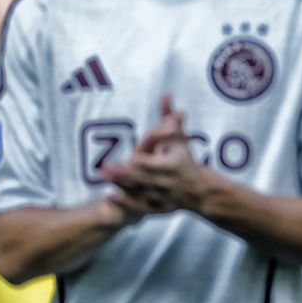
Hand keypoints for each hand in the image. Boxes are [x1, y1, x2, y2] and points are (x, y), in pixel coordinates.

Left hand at [101, 95, 210, 215]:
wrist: (199, 191)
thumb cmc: (186, 160)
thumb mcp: (180, 138)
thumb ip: (170, 118)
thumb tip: (166, 95)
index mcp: (172, 166)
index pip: (157, 164)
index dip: (145, 163)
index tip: (132, 160)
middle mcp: (166, 183)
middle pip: (142, 178)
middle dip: (123, 174)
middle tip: (103, 169)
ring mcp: (160, 197)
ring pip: (137, 191)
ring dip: (120, 186)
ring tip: (102, 178)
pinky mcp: (156, 207)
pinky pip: (138, 206)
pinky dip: (125, 202)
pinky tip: (109, 196)